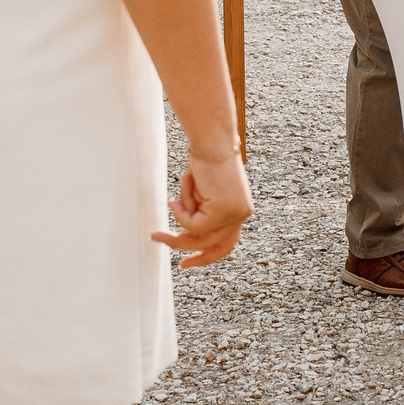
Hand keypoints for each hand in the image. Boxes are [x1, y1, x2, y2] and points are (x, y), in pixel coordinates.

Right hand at [154, 151, 253, 268]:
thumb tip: (188, 232)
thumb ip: (202, 211)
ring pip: (198, 237)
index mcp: (240, 211)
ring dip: (179, 222)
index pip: (226, 243)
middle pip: (215, 248)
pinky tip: (187, 184)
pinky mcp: (222, 212)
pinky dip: (182, 208)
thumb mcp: (205, 193)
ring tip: (171, 201)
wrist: (214, 142)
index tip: (186, 262)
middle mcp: (242, 215)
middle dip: (188, 251)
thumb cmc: (207, 161)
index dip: (207, 257)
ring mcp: (235, 215)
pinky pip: (191, 224)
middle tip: (161, 240)